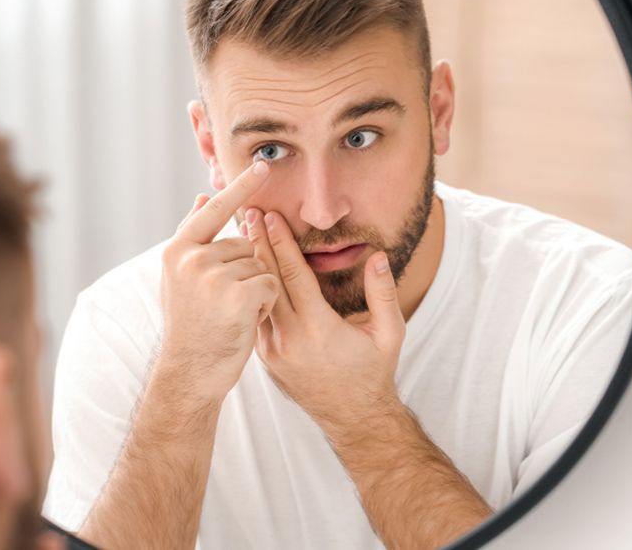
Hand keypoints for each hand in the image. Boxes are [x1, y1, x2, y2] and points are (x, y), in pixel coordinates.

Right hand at [158, 161, 278, 403]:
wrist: (190, 372)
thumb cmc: (191, 326)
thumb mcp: (180, 278)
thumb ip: (193, 238)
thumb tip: (201, 197)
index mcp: (177, 250)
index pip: (214, 210)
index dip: (240, 188)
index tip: (263, 165)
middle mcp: (192, 258)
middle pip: (244, 245)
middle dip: (245, 272)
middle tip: (223, 304)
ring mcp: (214, 275)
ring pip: (260, 265)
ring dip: (256, 290)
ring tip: (231, 314)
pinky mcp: (238, 294)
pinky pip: (271, 284)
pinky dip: (266, 304)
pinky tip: (245, 321)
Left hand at [245, 208, 406, 431]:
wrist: (354, 418)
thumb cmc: (374, 371)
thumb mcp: (390, 333)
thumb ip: (382, 292)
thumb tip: (378, 255)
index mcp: (319, 329)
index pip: (292, 274)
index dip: (280, 241)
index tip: (271, 215)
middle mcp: (289, 339)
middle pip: (266, 280)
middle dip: (257, 243)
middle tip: (247, 212)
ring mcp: (273, 351)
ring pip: (255, 297)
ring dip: (249, 265)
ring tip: (241, 234)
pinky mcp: (265, 358)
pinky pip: (255, 316)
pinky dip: (249, 290)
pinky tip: (245, 270)